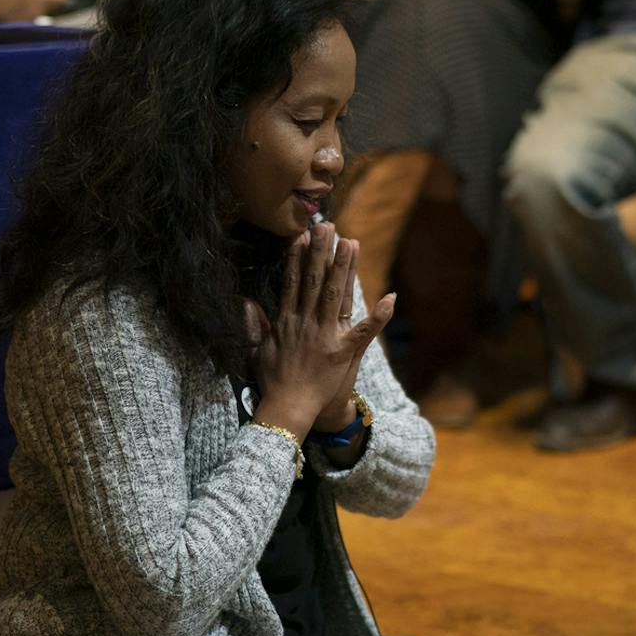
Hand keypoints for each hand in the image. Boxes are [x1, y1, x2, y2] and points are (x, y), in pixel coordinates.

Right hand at [246, 224, 395, 439]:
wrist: (287, 409)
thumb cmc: (273, 382)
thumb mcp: (258, 351)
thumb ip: (253, 325)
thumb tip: (245, 302)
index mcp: (287, 321)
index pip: (293, 282)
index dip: (298, 257)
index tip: (301, 235)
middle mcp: (306, 323)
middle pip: (315, 281)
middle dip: (321, 252)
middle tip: (327, 226)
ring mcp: (325, 336)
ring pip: (336, 295)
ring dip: (345, 268)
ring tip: (350, 243)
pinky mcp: (343, 352)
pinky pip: (364, 331)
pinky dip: (378, 316)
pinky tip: (390, 298)